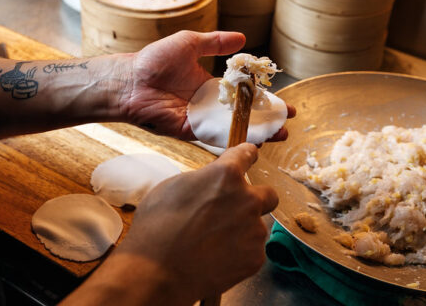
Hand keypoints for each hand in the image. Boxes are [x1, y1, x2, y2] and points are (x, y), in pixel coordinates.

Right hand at [114, 143, 276, 302]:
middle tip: (236, 209)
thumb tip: (212, 183)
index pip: (247, 153)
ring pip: (257, 226)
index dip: (246, 156)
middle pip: (268, 194)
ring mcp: (254, 230)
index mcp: (226, 175)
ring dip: (241, 230)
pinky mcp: (255, 257)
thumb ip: (202, 179)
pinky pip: (252, 250)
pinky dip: (238, 253)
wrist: (156, 272)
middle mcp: (247, 199)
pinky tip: (216, 257)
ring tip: (212, 242)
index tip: (248, 157)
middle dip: (256, 199)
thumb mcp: (173, 186)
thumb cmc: (156, 227)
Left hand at [121, 30, 295, 139]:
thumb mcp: (190, 43)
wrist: (130, 80)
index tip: (283, 101)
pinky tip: (254, 142)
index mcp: (210, 85)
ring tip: (280, 135)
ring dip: (256, 133)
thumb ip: (215, 42)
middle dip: (266, 119)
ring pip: (234, 128)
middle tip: (287, 122)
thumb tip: (242, 38)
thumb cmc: (154, 60)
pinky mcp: (190, 131)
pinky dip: (235, 139)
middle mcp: (208, 104)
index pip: (243, 94)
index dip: (263, 98)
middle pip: (243, 115)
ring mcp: (200, 119)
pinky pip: (216, 137)